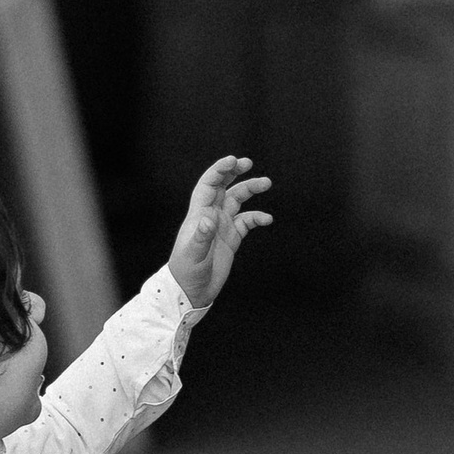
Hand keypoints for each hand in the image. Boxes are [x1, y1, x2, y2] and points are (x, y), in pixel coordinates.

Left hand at [167, 155, 272, 307]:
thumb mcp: (193, 255)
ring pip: (237, 200)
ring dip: (250, 189)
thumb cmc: (186, 272)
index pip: (208, 184)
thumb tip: (210, 219)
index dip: (219, 170)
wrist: (192, 292)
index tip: (234, 161)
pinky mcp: (231, 238)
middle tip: (248, 162)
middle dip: (234, 172)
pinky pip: (247, 221)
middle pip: (223, 186)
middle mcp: (211, 215)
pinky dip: (257, 217)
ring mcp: (222, 226)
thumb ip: (202, 236)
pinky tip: (267, 219)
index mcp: (199, 214)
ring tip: (266, 182)